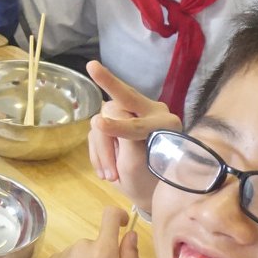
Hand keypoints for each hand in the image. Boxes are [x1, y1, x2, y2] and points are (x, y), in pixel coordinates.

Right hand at [85, 60, 178, 209]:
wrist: (155, 191)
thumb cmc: (153, 180)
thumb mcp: (141, 165)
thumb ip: (126, 141)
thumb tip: (101, 121)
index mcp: (165, 123)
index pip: (137, 122)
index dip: (118, 126)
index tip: (100, 125)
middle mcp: (151, 113)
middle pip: (127, 97)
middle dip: (109, 82)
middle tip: (92, 66)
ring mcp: (133, 116)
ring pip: (104, 121)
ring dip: (103, 150)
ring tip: (109, 177)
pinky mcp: (119, 122)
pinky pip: (98, 132)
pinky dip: (98, 152)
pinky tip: (105, 171)